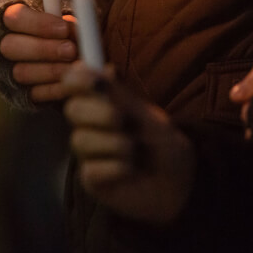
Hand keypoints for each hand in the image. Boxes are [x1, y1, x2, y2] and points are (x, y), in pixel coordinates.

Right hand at [0, 3, 77, 101]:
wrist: (75, 60)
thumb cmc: (70, 33)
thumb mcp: (72, 23)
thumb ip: (69, 22)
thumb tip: (72, 26)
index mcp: (13, 19)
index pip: (14, 17)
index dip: (38, 23)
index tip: (64, 28)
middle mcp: (4, 44)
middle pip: (9, 46)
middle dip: (43, 49)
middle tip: (71, 50)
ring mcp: (8, 71)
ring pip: (20, 72)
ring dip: (51, 70)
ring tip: (75, 67)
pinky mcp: (21, 95)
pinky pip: (34, 94)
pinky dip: (55, 89)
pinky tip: (73, 82)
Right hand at [62, 62, 195, 223]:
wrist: (180, 184)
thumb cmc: (164, 146)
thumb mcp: (148, 116)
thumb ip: (122, 95)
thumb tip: (103, 67)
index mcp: (101, 104)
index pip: (74, 85)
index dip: (76, 80)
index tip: (91, 80)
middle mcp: (89, 126)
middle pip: (72, 110)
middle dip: (97, 112)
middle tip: (121, 119)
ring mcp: (88, 153)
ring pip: (81, 140)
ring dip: (113, 144)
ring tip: (134, 151)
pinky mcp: (91, 179)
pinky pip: (92, 169)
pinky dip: (116, 168)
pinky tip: (130, 171)